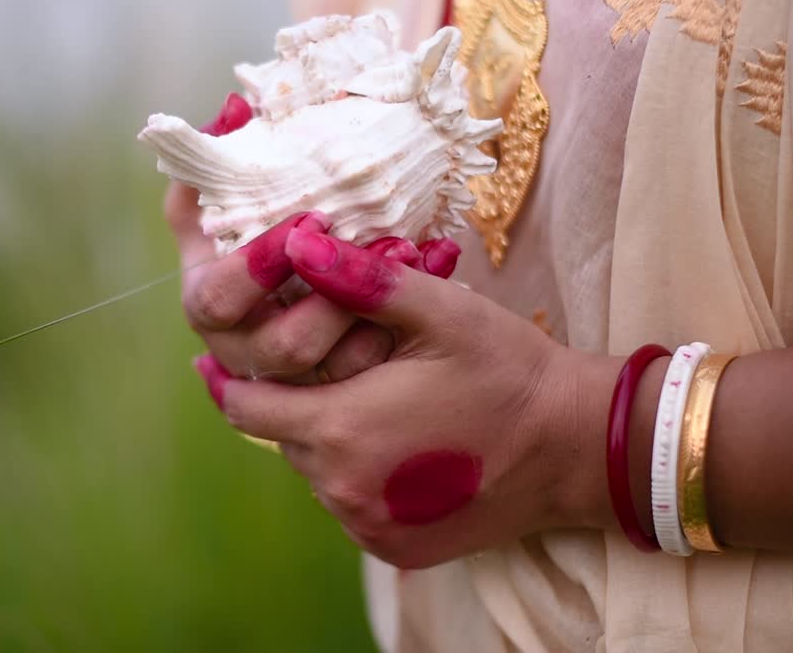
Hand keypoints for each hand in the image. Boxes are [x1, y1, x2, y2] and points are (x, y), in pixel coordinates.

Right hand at [167, 95, 459, 383]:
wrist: (307, 258)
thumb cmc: (261, 219)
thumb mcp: (237, 190)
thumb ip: (224, 152)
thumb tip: (233, 109)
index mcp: (206, 299)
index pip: (215, 300)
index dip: (257, 268)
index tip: (310, 220)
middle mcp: (239, 347)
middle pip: (279, 348)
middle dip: (332, 301)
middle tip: (376, 249)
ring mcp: (289, 375)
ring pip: (333, 368)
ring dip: (377, 312)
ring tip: (413, 255)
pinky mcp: (335, 388)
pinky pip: (371, 374)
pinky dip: (404, 323)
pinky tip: (433, 272)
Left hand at [193, 226, 612, 568]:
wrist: (575, 448)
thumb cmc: (508, 370)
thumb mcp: (441, 310)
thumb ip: (363, 279)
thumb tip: (298, 243)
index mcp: (340, 428)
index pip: (243, 404)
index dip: (227, 377)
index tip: (217, 356)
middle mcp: (341, 488)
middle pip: (281, 435)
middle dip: (292, 399)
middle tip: (323, 366)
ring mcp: (367, 524)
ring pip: (315, 471)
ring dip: (327, 437)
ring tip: (370, 400)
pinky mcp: (392, 548)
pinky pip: (348, 503)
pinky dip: (357, 473)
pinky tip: (397, 443)